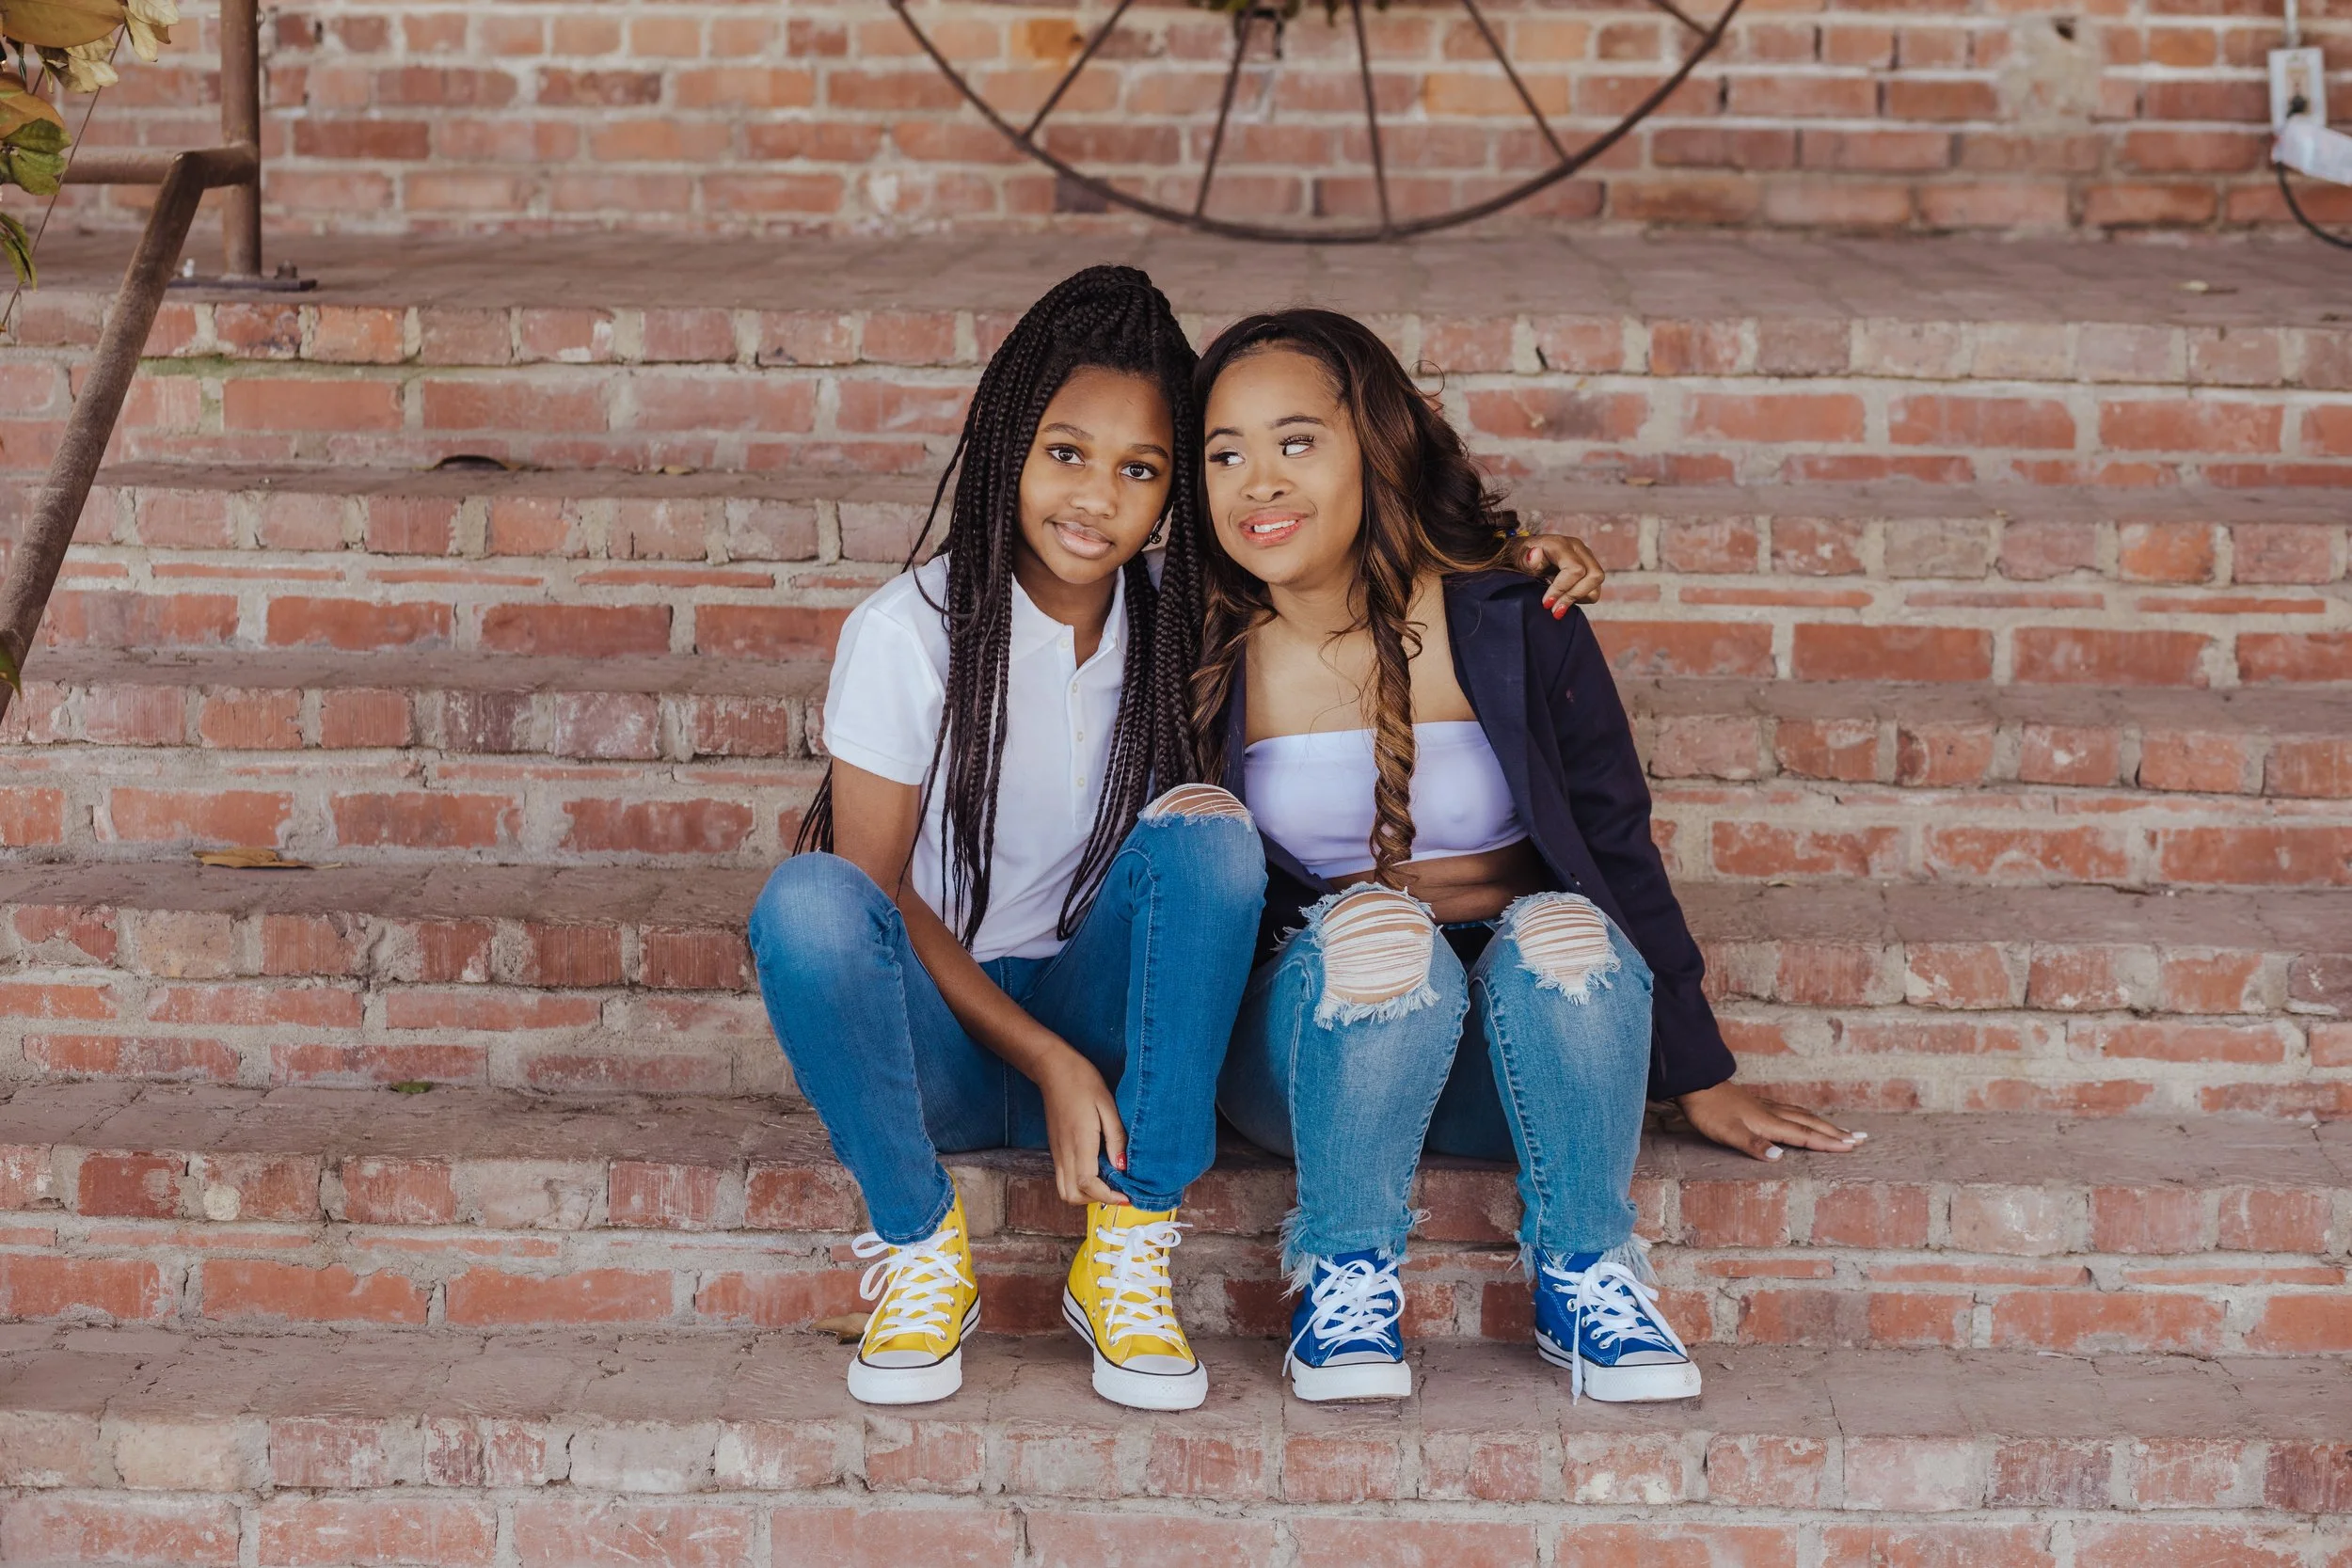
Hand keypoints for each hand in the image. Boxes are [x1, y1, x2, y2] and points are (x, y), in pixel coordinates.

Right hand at [1037, 1049, 1129, 1206]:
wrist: (1053, 1069)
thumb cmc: (1083, 1082)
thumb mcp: (1108, 1105)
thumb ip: (1116, 1138)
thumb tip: (1122, 1167)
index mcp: (1079, 1141)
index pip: (1088, 1184)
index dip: (1108, 1197)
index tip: (1127, 1197)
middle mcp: (1064, 1152)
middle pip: (1072, 1195)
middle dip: (1096, 1200)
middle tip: (1118, 1189)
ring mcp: (1057, 1152)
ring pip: (1065, 1191)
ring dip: (1086, 1194)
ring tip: (1108, 1181)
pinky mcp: (1055, 1149)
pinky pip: (1064, 1178)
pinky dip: (1080, 1184)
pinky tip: (1097, 1169)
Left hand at [1518, 534, 1605, 616]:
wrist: (1528, 554)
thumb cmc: (1523, 557)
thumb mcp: (1518, 558)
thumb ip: (1525, 559)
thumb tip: (1535, 555)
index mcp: (1561, 544)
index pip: (1574, 569)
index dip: (1562, 589)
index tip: (1546, 603)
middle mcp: (1578, 548)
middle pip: (1594, 575)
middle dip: (1574, 596)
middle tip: (1555, 610)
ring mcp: (1586, 558)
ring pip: (1597, 583)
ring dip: (1579, 598)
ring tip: (1559, 606)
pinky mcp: (1589, 569)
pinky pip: (1594, 589)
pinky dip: (1582, 598)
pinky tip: (1564, 598)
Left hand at [1674, 1081, 1864, 1160]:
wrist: (1695, 1085)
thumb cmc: (1709, 1112)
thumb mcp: (1727, 1132)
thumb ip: (1753, 1144)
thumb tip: (1779, 1158)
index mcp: (1770, 1122)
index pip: (1805, 1135)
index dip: (1829, 1143)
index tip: (1853, 1147)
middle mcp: (1774, 1113)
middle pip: (1812, 1124)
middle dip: (1837, 1133)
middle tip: (1862, 1138)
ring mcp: (1767, 1107)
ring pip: (1804, 1116)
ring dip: (1825, 1125)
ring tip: (1844, 1131)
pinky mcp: (1759, 1104)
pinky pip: (1793, 1112)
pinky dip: (1808, 1118)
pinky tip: (1807, 1118)